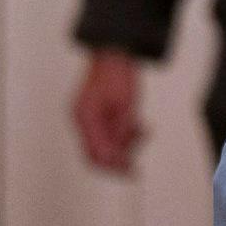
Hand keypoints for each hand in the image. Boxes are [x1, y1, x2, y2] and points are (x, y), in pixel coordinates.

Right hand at [71, 48, 146, 173]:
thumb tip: (119, 159)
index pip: (95, 154)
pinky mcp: (95, 113)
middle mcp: (82, 119)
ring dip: (125, 143)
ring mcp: (87, 116)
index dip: (113, 167)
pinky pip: (107, 132)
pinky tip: (140, 126)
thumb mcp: (127, 105)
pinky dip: (123, 133)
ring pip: (105, 143)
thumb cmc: (120, 74)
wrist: (115, 51)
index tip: (131, 175)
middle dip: (118, 159)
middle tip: (136, 168)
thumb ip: (122, 131)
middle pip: (96, 152)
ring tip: (143, 131)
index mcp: (85, 117)